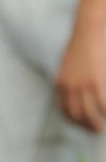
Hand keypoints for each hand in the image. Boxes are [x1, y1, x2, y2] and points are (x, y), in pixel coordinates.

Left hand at [57, 14, 105, 131]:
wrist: (86, 31)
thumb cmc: (80, 48)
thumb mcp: (68, 67)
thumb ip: (70, 82)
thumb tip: (78, 98)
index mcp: (60, 82)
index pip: (64, 110)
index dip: (75, 122)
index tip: (85, 126)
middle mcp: (67, 85)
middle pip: (76, 115)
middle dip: (87, 127)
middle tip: (98, 129)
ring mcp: (81, 84)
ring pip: (89, 114)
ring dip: (97, 125)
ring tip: (103, 127)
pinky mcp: (94, 81)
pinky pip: (103, 105)